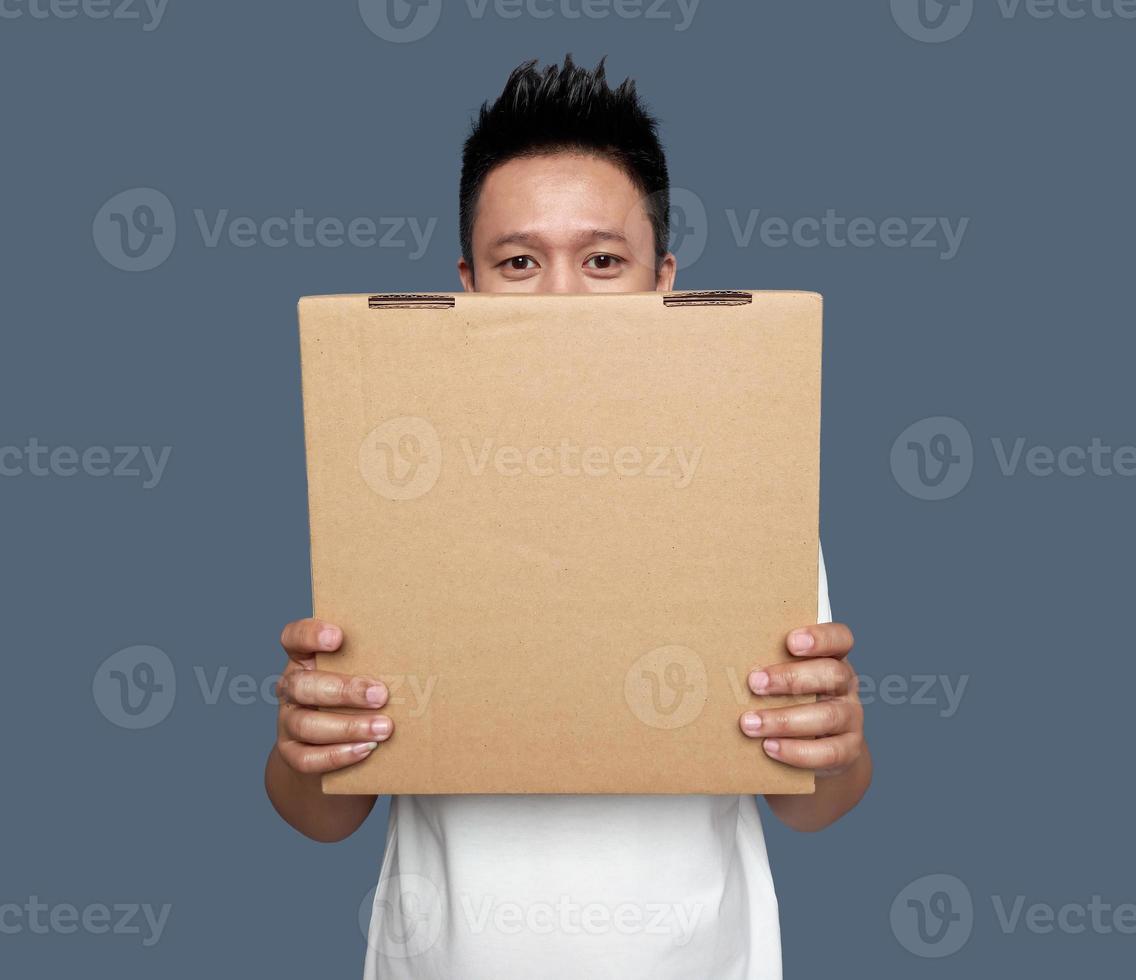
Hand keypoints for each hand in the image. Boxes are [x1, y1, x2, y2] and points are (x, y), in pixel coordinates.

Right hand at [273, 619, 393, 774]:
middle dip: (343, 690)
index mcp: (304, 660)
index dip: (310, 635)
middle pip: (302, 685)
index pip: (294, 638)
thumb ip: (373, 663)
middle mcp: (292, 689)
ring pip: (306, 724)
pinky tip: (366, 749)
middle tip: (381, 695)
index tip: (338, 637)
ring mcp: (288, 722)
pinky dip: (338, 755)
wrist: (329, 751)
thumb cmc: (355, 700)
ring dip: (348, 726)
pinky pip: (307, 758)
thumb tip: (418, 658)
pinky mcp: (291, 754)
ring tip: (384, 728)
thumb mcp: (358, 675)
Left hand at [739, 623, 862, 778]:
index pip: (840, 638)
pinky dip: (797, 751)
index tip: (790, 641)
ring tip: (749, 723)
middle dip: (790, 678)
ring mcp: (851, 717)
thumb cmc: (792, 701)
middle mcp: (845, 685)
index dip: (820, 637)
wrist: (820, 750)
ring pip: (828, 715)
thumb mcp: (785, 679)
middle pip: (832, 674)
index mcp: (832, 658)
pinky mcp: (849, 750)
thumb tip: (718, 655)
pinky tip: (769, 748)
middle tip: (753, 682)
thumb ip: (767, 665)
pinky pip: (829, 752)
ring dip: (785, 720)